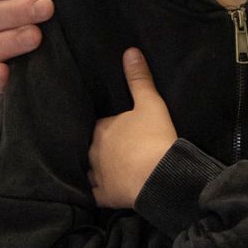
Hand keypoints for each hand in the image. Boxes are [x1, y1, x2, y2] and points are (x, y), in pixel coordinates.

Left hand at [88, 49, 177, 208]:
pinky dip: (97, 193)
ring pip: (88, 171)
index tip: (118, 129)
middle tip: (116, 149)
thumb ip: (139, 79)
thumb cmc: (154, 137)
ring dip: (95, 170)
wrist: (159, 175)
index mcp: (101, 128)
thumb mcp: (150, 103)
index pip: (98, 125)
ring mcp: (96, 176)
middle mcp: (92, 152)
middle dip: (99, 148)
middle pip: (90, 147)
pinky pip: (95, 195)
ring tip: (108, 171)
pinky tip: (101, 193)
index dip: (108, 127)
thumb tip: (130, 51)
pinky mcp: (103, 196)